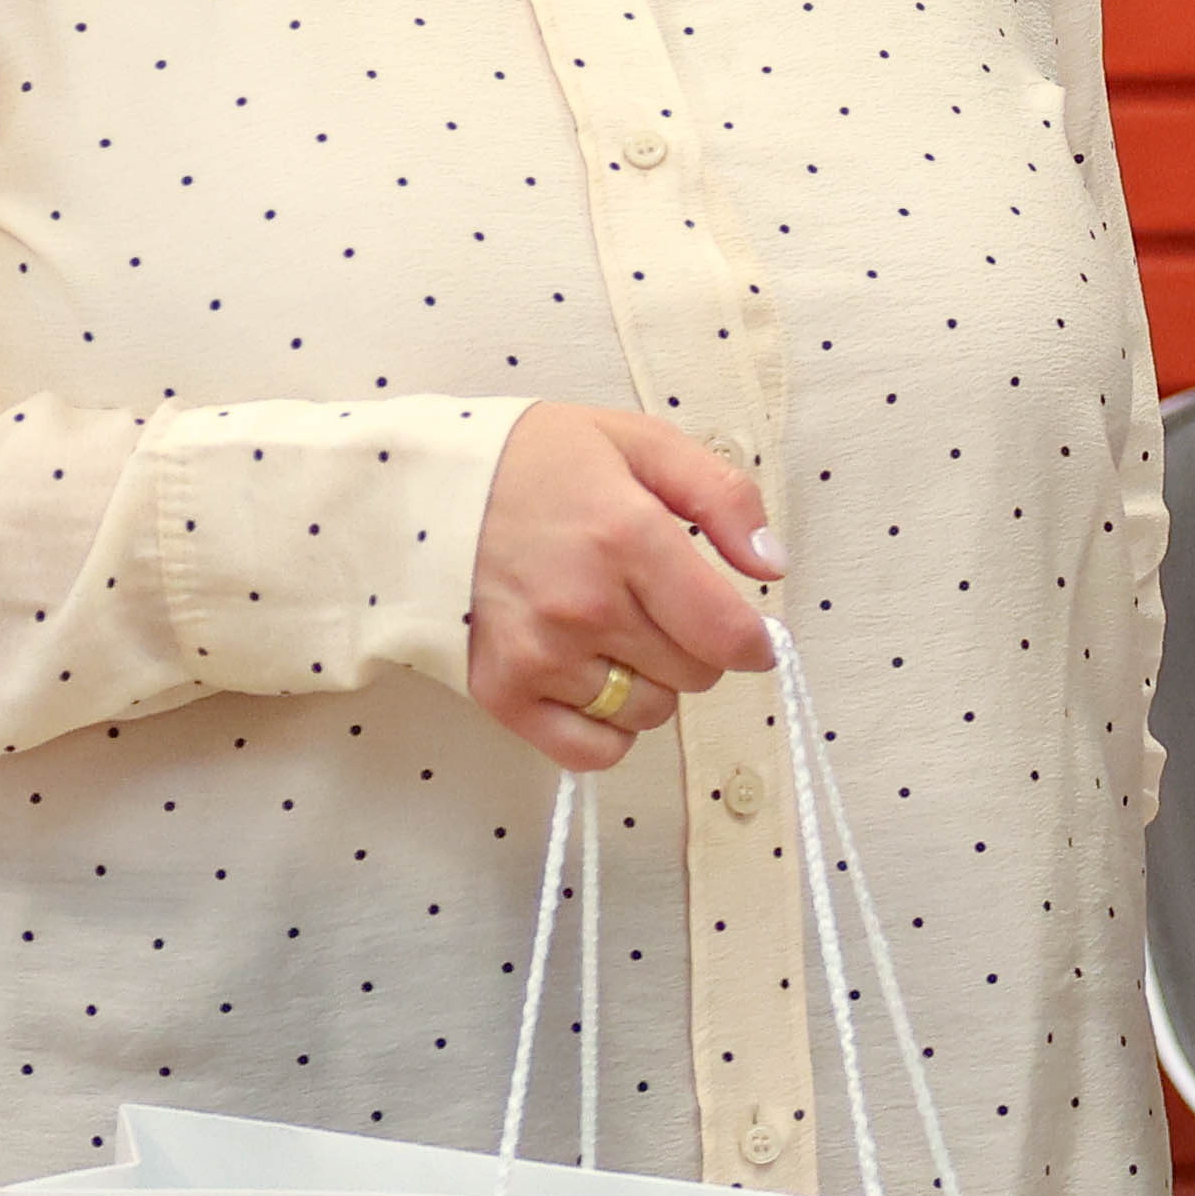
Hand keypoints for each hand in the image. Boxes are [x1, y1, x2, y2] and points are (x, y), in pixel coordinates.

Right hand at [463, 402, 783, 773]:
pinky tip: (593, 679)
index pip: (726, 634)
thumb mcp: (641, 443)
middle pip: (695, 675)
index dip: (754, 642)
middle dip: (696, 647)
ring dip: (650, 683)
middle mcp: (584, 606)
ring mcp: (539, 656)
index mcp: (627, 537)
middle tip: (660, 608)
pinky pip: (591, 751)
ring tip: (615, 632)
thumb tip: (772, 566)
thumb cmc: (538, 462)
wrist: (422, 490)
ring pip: (649, 713)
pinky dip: (606, 727)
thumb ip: (723, 497)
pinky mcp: (501, 694)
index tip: (748, 633)